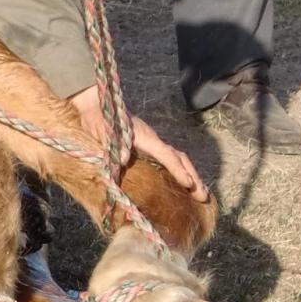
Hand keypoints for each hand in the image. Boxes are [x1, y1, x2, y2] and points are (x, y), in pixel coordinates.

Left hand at [69, 85, 208, 200]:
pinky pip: (167, 160)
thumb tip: (124, 158)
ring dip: (189, 175)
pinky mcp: (146, 146)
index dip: (177, 169)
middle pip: (179, 158)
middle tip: (204, 197)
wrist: (96, 104)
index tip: (188, 184)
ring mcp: (151, 142)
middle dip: (193, 176)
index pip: (166, 155)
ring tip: (200, 194)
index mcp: (145, 137)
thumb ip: (114, 144)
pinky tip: (182, 184)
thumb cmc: (100, 119)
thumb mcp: (105, 132)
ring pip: (176, 159)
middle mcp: (152, 140)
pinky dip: (177, 171)